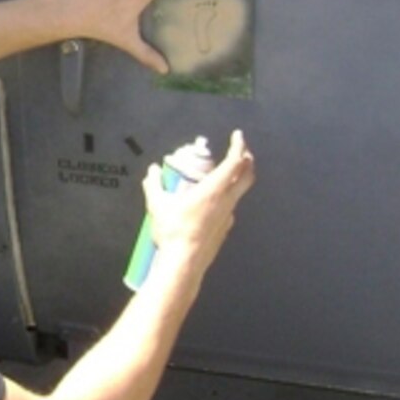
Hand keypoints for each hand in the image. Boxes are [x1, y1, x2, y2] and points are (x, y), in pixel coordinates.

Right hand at [145, 130, 254, 271]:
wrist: (184, 264)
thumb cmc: (173, 232)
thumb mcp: (158, 205)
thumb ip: (154, 185)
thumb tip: (152, 171)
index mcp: (214, 190)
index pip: (234, 162)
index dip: (238, 146)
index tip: (237, 136)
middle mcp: (227, 201)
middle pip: (247, 175)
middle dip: (247, 159)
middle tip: (241, 151)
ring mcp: (228, 216)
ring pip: (240, 192)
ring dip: (237, 179)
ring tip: (224, 174)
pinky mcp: (225, 229)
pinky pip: (230, 208)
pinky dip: (227, 197)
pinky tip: (213, 201)